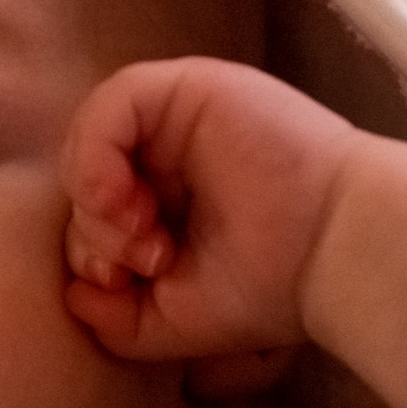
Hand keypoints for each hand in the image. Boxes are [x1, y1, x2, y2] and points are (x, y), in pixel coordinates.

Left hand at [61, 59, 359, 376]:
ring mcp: (178, 117)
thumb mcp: (171, 320)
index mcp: (169, 199)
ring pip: (89, 144)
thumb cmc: (270, 287)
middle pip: (82, 180)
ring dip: (96, 204)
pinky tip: (125, 201)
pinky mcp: (188, 87)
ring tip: (143, 238)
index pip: (90, 215)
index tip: (130, 286)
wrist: (333, 251)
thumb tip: (72, 295)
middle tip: (145, 263)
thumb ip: (111, 317)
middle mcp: (169, 153)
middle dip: (93, 234)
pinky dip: (97, 158)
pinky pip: (109, 105)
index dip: (91, 254)